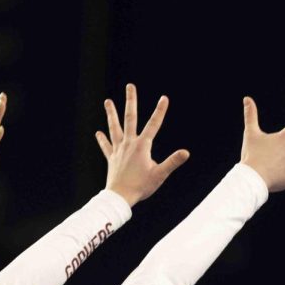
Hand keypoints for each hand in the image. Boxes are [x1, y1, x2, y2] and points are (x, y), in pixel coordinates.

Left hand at [96, 83, 189, 207]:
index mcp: (142, 146)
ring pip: (114, 128)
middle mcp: (129, 144)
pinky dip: (102, 140)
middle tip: (130, 86)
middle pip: (130, 118)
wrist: (120, 197)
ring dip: (111, 114)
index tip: (164, 98)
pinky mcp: (112, 159)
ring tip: (108, 102)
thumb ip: (172, 162)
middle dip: (131, 101)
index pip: (153, 125)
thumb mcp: (160, 175)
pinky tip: (98, 133)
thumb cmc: (141, 187)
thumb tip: (186, 152)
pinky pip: (106, 147)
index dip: (160, 111)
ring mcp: (118, 150)